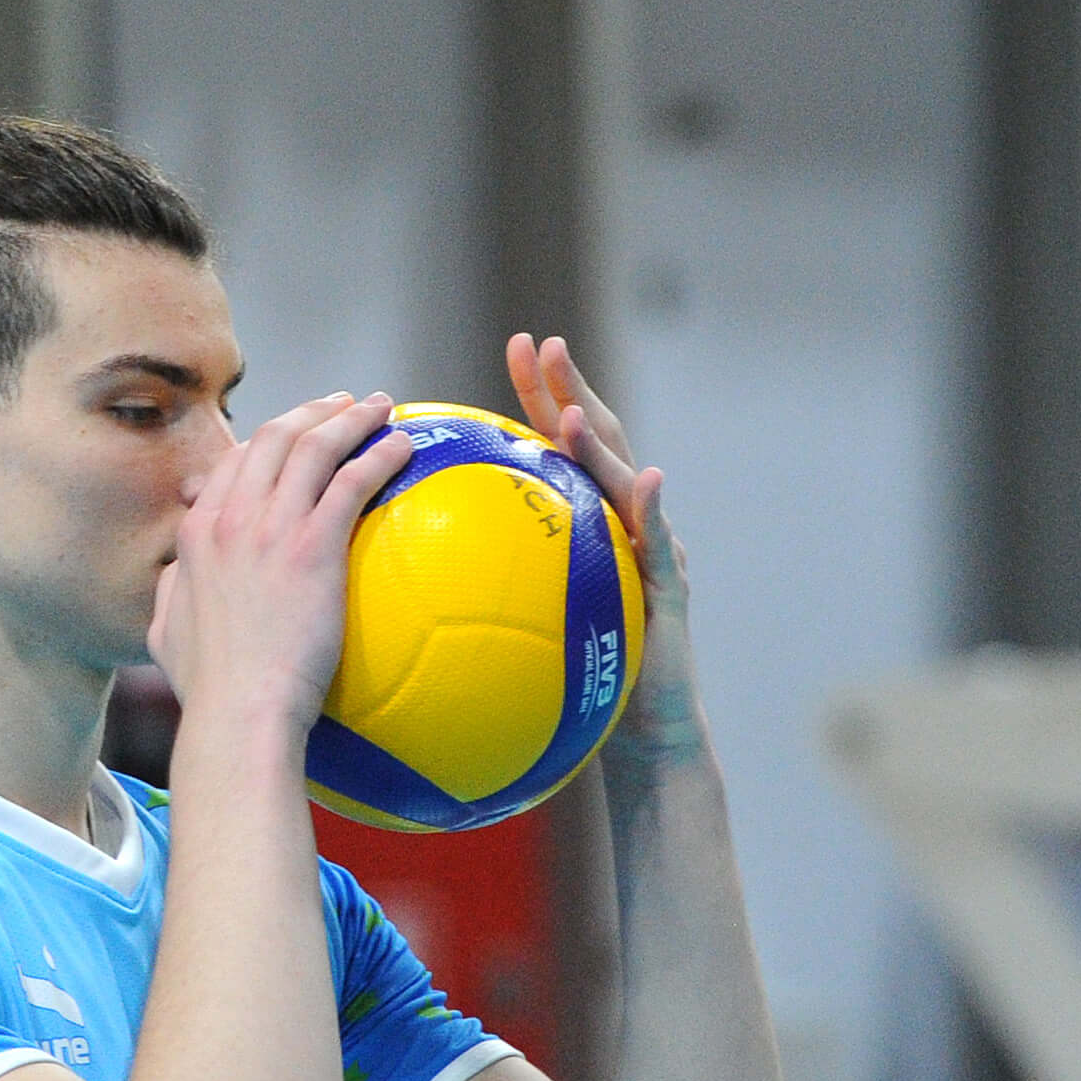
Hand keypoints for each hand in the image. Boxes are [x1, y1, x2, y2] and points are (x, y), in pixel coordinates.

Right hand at [150, 391, 409, 736]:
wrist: (239, 709)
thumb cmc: (208, 688)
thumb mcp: (165, 632)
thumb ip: (171, 594)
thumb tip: (172, 581)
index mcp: (197, 533)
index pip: (235, 464)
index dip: (269, 441)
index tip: (296, 435)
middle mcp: (231, 518)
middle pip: (274, 439)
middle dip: (311, 411)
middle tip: (342, 403)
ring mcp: (271, 528)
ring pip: (314, 447)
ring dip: (350, 418)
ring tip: (380, 406)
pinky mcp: (313, 546)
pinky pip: (351, 482)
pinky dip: (378, 454)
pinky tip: (403, 445)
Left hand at [505, 334, 705, 767]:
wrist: (641, 736)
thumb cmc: (571, 690)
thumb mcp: (516, 632)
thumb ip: (486, 591)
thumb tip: (409, 575)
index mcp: (581, 525)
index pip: (554, 447)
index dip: (537, 394)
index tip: (512, 346)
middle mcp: (621, 524)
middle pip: (593, 442)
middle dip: (568, 389)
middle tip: (541, 344)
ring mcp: (651, 551)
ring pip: (623, 483)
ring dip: (598, 444)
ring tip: (571, 411)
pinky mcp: (670, 591)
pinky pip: (660, 547)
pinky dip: (655, 511)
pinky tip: (648, 482)